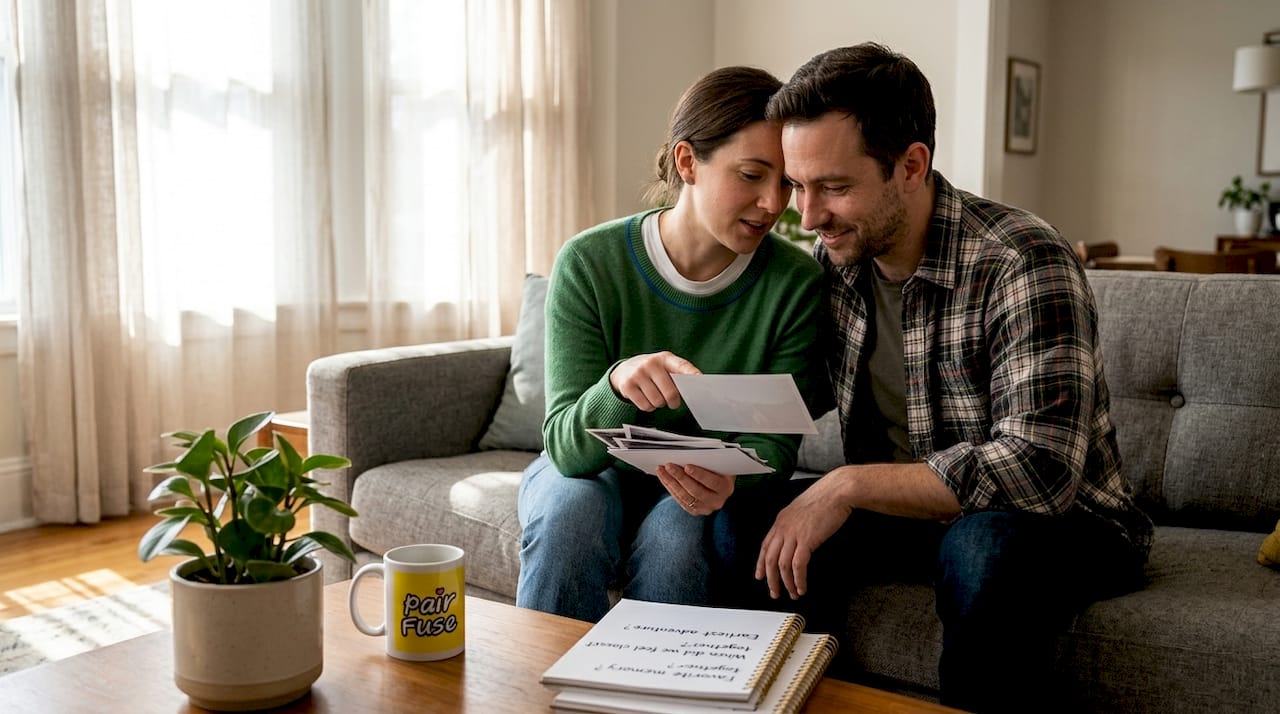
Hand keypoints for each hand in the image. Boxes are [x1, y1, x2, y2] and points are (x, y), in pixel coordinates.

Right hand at [610, 351, 700, 410]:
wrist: (624, 370)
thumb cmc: (652, 371)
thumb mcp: (665, 367)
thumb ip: (678, 375)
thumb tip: (695, 389)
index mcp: (665, 358)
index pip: (682, 366)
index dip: (692, 374)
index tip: (700, 380)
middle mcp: (651, 363)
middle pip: (670, 393)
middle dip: (673, 402)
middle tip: (672, 402)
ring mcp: (638, 373)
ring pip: (657, 402)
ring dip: (659, 404)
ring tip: (656, 396)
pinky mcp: (627, 385)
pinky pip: (645, 406)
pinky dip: (649, 407)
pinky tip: (646, 398)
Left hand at [655, 464, 734, 515]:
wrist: (719, 483)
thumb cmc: (718, 468)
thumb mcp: (718, 463)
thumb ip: (709, 461)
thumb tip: (690, 454)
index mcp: (726, 488)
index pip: (713, 482)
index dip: (700, 475)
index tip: (687, 466)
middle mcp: (717, 501)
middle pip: (696, 491)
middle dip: (681, 477)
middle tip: (669, 466)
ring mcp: (705, 508)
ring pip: (685, 497)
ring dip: (671, 482)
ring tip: (661, 469)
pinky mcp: (695, 511)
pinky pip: (680, 500)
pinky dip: (670, 487)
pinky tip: (664, 477)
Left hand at [755, 474, 852, 599]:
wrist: (836, 491)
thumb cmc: (824, 498)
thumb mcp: (802, 510)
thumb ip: (795, 524)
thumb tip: (796, 538)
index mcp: (781, 520)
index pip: (765, 546)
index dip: (761, 563)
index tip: (760, 576)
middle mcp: (783, 528)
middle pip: (770, 559)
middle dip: (771, 579)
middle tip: (775, 593)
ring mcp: (793, 534)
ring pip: (782, 565)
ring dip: (786, 583)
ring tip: (793, 593)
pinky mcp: (807, 540)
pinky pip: (798, 565)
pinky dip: (799, 579)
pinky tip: (802, 587)